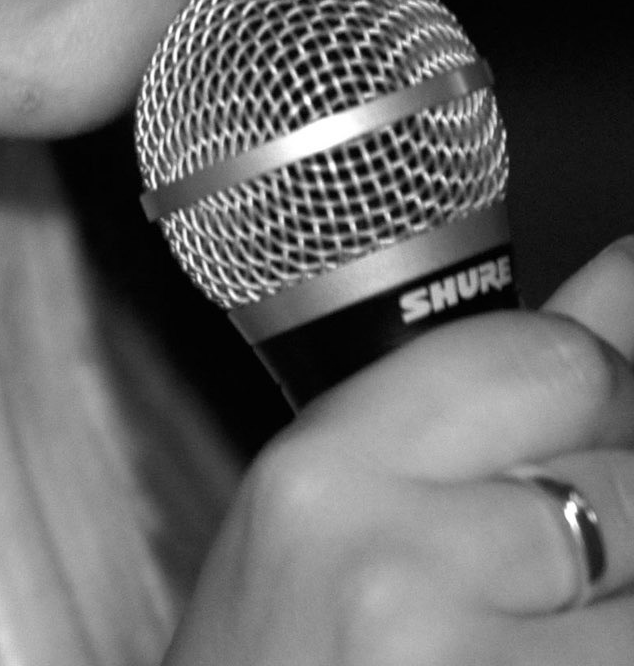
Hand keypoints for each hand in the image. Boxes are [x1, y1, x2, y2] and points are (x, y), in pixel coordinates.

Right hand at [162, 239, 633, 664]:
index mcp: (327, 470)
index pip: (555, 361)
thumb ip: (503, 379)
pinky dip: (599, 652)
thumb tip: (632, 264)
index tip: (593, 437)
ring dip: (614, 611)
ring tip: (543, 623)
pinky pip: (619, 659)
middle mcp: (387, 572)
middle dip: (620, 526)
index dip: (604, 397)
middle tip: (553, 571)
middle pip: (626, 487)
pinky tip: (547, 654)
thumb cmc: (289, 662)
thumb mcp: (356, 504)